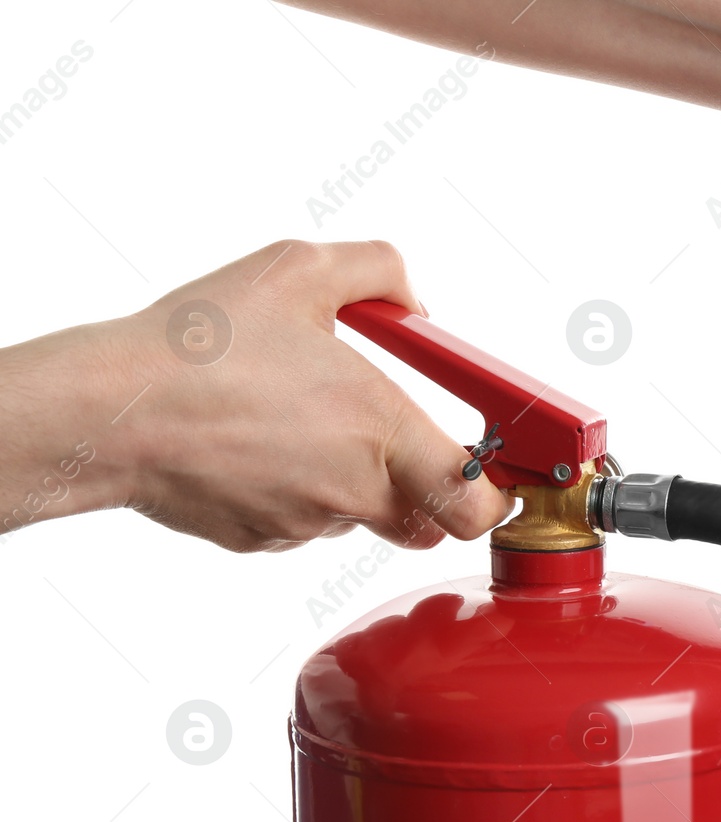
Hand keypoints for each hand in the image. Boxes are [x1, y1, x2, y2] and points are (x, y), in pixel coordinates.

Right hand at [22, 240, 511, 551]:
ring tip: (300, 421)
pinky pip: (300, 525)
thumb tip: (414, 300)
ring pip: (358, 518)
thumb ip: (379, 272)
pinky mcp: (258, 540)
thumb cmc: (201, 346)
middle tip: (405, 444)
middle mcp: (354, 492)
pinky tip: (258, 445)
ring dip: (353, 483)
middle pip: (425, 523)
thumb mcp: (302, 269)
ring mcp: (304, 524)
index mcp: (384, 433)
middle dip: (427, 490)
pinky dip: (296, 492)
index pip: (478, 507)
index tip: (496, 474)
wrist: (111, 408)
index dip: (497, 498)